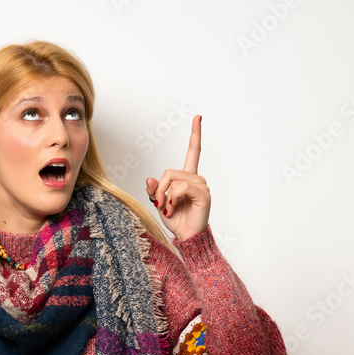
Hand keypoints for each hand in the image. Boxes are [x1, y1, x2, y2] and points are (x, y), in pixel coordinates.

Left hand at [145, 114, 210, 240]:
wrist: (186, 237)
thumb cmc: (176, 220)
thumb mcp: (159, 203)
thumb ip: (154, 190)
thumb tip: (150, 179)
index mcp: (187, 178)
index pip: (193, 152)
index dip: (195, 134)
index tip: (198, 117)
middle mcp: (196, 179)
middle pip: (170, 171)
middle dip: (159, 188)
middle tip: (159, 204)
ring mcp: (201, 186)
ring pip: (174, 179)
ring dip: (165, 196)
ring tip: (168, 209)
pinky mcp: (204, 194)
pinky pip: (181, 188)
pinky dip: (173, 199)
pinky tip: (174, 208)